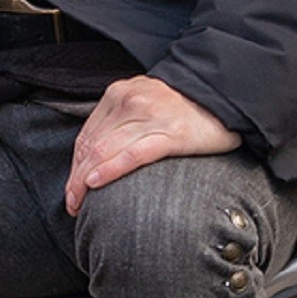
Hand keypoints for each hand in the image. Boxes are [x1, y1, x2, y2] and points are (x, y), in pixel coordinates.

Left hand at [64, 74, 238, 214]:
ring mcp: (150, 117)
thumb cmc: (183, 108)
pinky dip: (110, 169)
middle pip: (90, 146)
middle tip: (71, 203)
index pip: (86, 136)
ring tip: (79, 203)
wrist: (225, 95)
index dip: (74, 165)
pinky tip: (95, 183)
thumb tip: (95, 157)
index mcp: (118, 95)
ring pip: (104, 150)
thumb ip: (121, 122)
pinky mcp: (172, 133)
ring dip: (85, 181)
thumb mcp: (143, 103)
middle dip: (75, 178)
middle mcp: (129, 102)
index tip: (71, 188)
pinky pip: (132, 154)